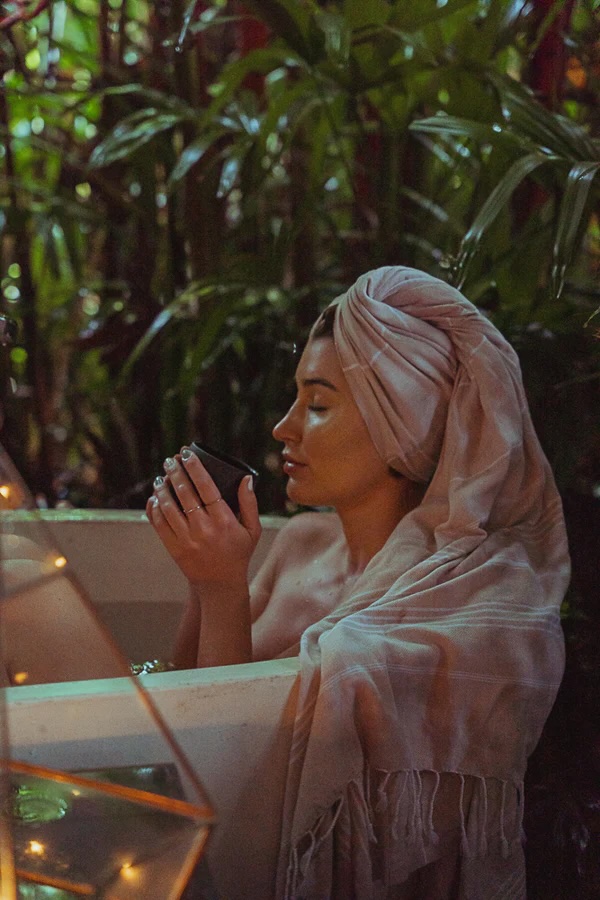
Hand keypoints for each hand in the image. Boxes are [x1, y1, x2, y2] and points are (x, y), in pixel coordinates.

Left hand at [146, 448, 260, 587]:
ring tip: (161, 477)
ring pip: (169, 507)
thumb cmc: (239, 553)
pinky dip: (155, 509)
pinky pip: (160, 524)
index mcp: (224, 521)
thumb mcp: (252, 530)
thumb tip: (246, 478)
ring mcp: (187, 540)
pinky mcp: (174, 549)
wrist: (220, 585)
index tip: (187, 454)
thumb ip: (249, 503)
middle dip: (176, 472)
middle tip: (170, 461)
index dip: (195, 469)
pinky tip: (155, 498)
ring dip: (163, 488)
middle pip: (185, 493)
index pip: (207, 488)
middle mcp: (204, 529)